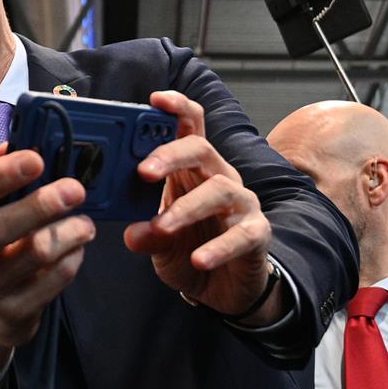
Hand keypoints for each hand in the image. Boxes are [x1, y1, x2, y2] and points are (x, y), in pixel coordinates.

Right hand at [0, 144, 94, 380]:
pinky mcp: (13, 314)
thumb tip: (8, 146)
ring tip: (84, 222)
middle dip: (40, 204)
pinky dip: (72, 258)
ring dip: (68, 231)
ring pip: (34, 254)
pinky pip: (54, 281)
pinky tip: (76, 247)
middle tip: (74, 188)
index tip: (35, 158)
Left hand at [124, 91, 282, 322]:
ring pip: (220, 190)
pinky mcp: (257, 234)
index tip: (155, 99)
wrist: (222, 288)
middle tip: (144, 171)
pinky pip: (242, 235)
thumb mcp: (158, 243)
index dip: (176, 108)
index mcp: (191, 171)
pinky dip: (219, 247)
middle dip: (171, 154)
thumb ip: (145, 234)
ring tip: (162, 226)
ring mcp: (241, 205)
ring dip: (187, 207)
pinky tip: (199, 259)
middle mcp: (219, 179)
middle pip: (201, 149)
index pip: (189, 128)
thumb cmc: (189, 252)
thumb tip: (131, 233)